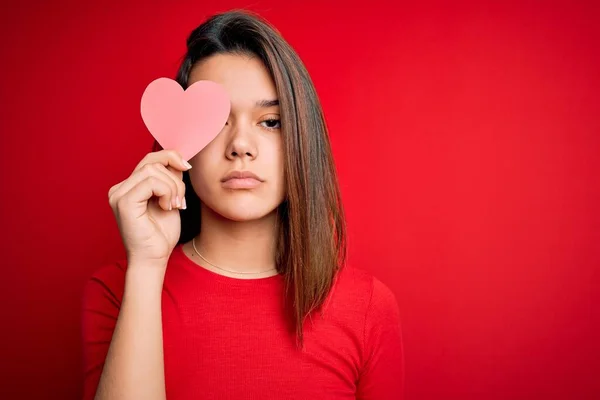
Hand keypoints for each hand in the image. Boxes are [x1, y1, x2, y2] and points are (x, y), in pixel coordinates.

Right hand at [108, 150, 190, 269]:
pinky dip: (166, 192)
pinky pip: (150, 182)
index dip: (170, 158)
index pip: (149, 159)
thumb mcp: (170, 199)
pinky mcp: (123, 202)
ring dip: (173, 187)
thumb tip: (179, 160)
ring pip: (153, 171)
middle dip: (175, 178)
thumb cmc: (161, 235)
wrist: (153, 259)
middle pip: (152, 162)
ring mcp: (119, 194)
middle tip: (181, 200)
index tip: (186, 168)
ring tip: (175, 205)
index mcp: (129, 187)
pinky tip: (168, 207)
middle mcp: (120, 188)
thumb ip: (171, 180)